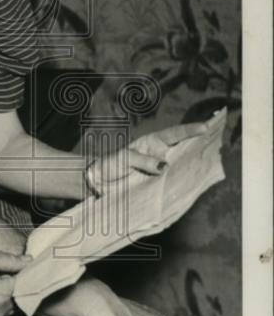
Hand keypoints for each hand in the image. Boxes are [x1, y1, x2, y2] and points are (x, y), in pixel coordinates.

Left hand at [90, 121, 208, 189]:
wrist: (99, 182)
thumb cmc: (110, 164)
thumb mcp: (123, 158)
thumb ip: (142, 160)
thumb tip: (164, 166)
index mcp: (152, 143)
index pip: (174, 134)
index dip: (190, 130)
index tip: (205, 127)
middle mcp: (160, 155)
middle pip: (183, 150)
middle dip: (200, 147)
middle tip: (216, 146)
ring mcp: (160, 172)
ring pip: (181, 168)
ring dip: (193, 168)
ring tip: (209, 167)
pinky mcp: (158, 186)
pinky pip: (173, 184)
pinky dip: (183, 185)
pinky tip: (193, 187)